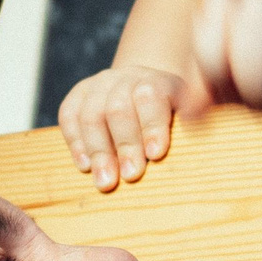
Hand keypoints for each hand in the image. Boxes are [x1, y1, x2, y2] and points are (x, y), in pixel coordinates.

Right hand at [55, 64, 181, 190]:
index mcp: (157, 81)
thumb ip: (190, 127)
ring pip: (91, 115)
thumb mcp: (187, 115)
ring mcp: (99, 85)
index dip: (152, 126)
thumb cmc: (170, 116)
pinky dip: (76, 142)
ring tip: (105, 181)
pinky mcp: (78, 95)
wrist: (144, 91)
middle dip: (125, 145)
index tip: (156, 154)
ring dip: (98, 151)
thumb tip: (192, 155)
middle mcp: (126, 78)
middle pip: (118, 109)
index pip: (151, 97)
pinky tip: (85, 166)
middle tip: (131, 175)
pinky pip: (68, 115)